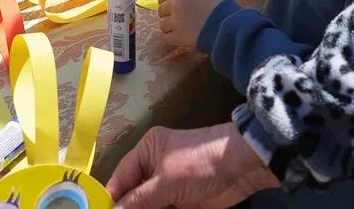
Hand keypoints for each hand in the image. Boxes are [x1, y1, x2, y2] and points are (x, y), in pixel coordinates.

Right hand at [107, 122, 278, 208]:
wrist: (243, 167)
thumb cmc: (201, 163)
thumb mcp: (167, 181)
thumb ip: (139, 199)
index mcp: (147, 151)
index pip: (120, 177)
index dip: (110, 198)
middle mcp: (154, 167)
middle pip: (132, 195)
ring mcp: (169, 185)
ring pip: (147, 206)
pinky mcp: (182, 200)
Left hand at [158, 0, 228, 49]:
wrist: (226, 27)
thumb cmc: (224, 8)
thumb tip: (199, 0)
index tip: (164, 2)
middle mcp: (176, 4)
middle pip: (162, 9)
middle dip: (165, 13)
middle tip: (171, 17)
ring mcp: (175, 21)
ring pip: (162, 24)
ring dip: (168, 26)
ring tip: (175, 29)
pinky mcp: (177, 37)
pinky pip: (167, 37)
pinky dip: (171, 37)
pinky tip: (179, 38)